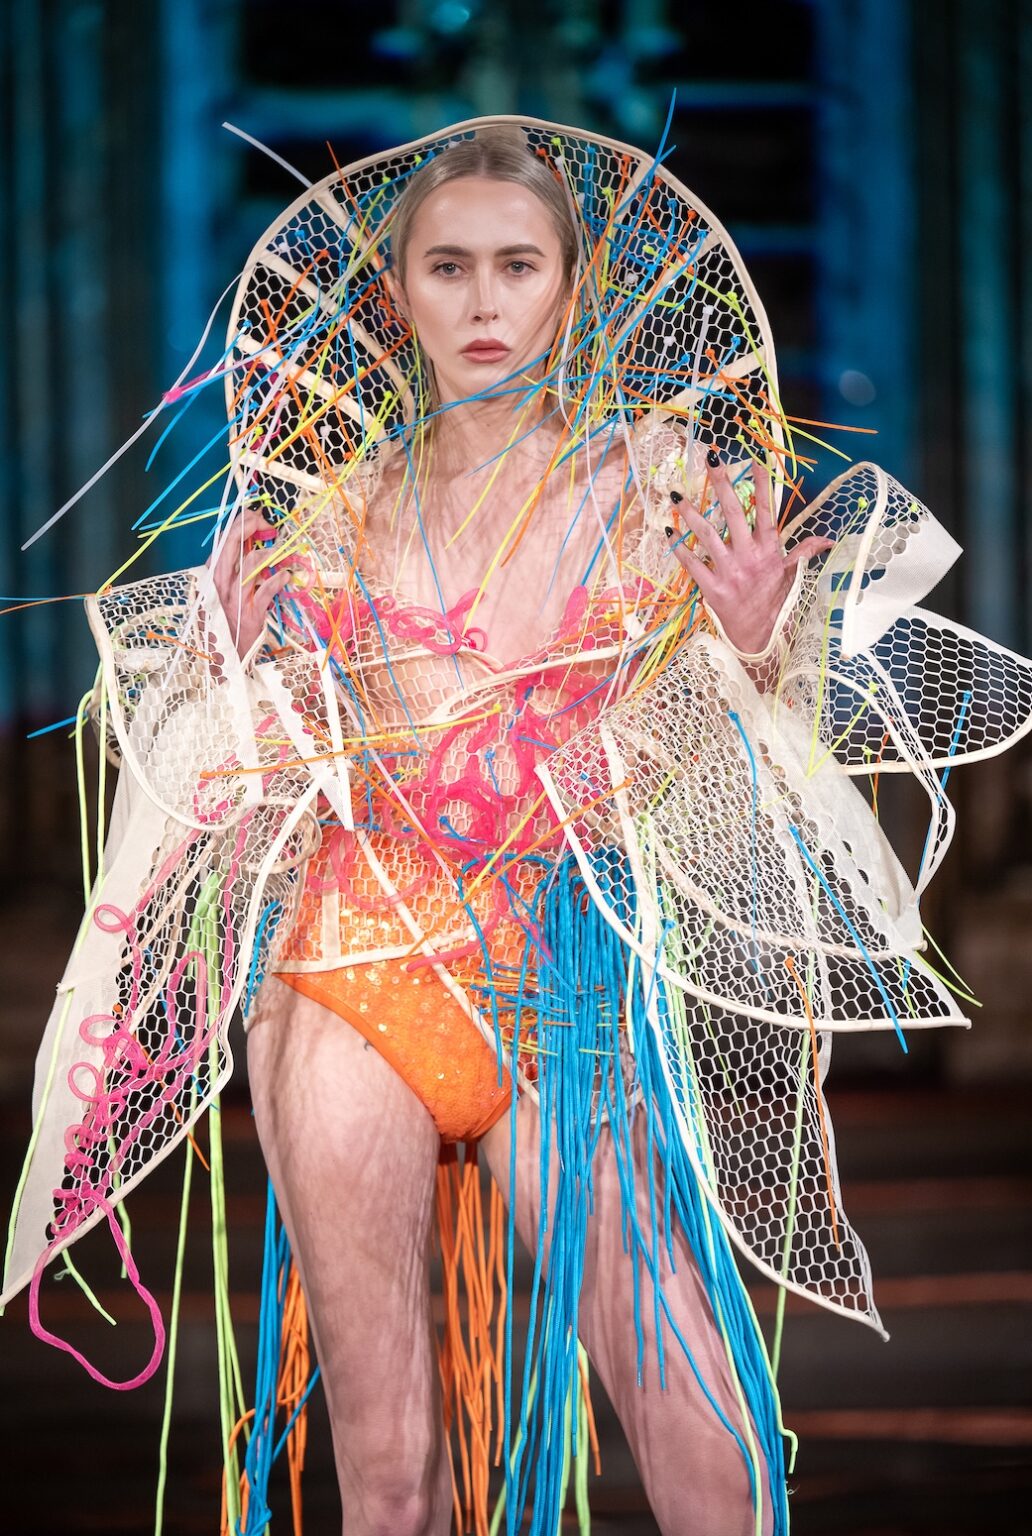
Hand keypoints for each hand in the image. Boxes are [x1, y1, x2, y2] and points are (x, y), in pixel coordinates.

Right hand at [209, 508, 290, 658]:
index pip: (224, 535)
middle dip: (251, 526)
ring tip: (281, 555)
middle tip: (269, 526)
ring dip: (270, 555)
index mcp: (215, 568)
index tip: (260, 518)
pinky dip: (279, 579)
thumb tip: (256, 528)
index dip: (243, 521)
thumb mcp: (235, 578)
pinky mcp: (249, 611)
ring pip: (250, 563)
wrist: (236, 643)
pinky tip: (286, 576)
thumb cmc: (238, 606)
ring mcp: (234, 596)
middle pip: (232, 542)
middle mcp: (220, 580)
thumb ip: (242, 555)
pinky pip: (266, 589)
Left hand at [666, 448, 832, 653]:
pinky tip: (668, 531)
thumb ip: (805, 552)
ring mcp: (729, 571)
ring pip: (707, 534)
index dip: (762, 484)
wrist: (761, 640)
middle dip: (722, 484)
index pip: (766, 510)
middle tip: (711, 459)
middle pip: (734, 512)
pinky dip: (678, 547)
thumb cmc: (776, 605)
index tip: (756, 457)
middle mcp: (748, 556)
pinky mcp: (712, 588)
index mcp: (769, 550)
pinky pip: (692, 564)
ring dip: (691, 513)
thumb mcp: (793, 577)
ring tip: (676, 494)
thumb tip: (829, 540)